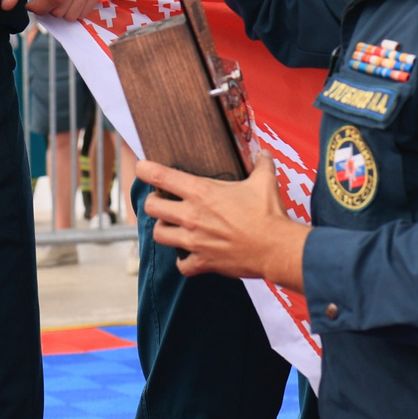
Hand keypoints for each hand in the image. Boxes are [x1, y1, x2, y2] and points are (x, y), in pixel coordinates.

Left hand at [136, 153, 307, 290]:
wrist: (275, 247)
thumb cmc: (268, 213)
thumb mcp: (264, 181)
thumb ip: (261, 164)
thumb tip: (264, 153)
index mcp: (201, 192)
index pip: (161, 176)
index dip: (146, 169)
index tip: (142, 167)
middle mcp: (192, 216)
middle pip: (152, 207)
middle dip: (153, 202)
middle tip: (161, 201)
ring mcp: (194, 241)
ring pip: (159, 235)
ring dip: (163, 229)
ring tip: (171, 226)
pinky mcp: (203, 262)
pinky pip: (181, 265)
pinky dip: (183, 261)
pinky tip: (189, 256)